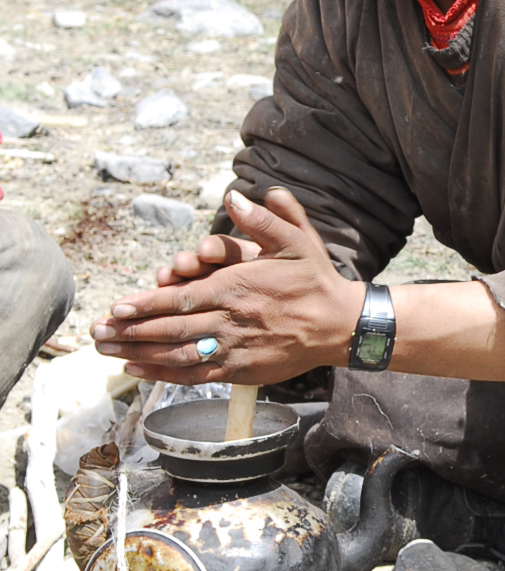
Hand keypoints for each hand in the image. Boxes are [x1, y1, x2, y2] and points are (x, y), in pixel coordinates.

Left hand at [93, 188, 363, 385]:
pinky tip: (137, 370)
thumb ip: (266, 218)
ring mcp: (235, 349)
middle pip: (171, 329)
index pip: (182, 298)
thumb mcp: (296, 239)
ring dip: (139, 354)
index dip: (147, 304)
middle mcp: (232, 321)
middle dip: (130, 332)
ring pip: (178, 354)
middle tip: (97, 332)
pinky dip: (163, 374)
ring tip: (107, 351)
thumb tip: (236, 196)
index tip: (118, 307)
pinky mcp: (241, 371)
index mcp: (239, 288)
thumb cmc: (314, 278)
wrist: (340, 325)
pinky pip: (196, 374)